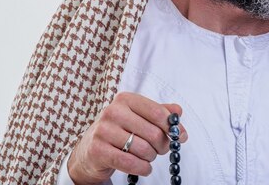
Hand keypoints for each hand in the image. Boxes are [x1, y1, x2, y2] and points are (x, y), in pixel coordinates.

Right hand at [67, 92, 187, 184]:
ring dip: (151, 157)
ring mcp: (103, 130)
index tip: (180, 136)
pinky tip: (144, 168)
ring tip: (148, 157)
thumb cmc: (119, 132)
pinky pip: (129, 162)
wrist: (89, 151)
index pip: (157, 112)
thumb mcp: (139, 117)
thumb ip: (160, 112)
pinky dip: (142, 168)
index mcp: (126, 99)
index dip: (172, 126)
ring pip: (143, 149)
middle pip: (153, 133)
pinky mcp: (97, 150)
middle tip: (162, 150)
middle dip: (162, 145)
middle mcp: (113, 111)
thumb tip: (178, 112)